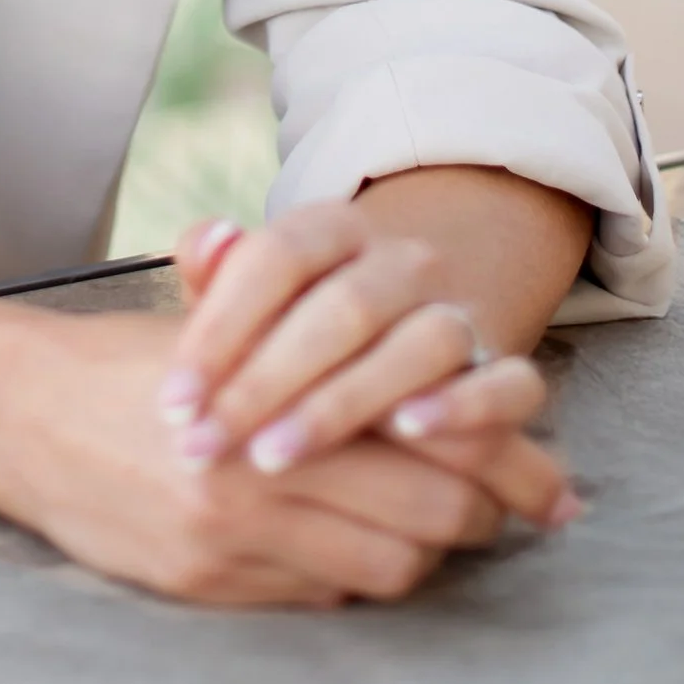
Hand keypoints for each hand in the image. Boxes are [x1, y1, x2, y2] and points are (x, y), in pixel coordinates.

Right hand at [0, 308, 563, 607]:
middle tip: (496, 493)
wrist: (18, 411)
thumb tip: (416, 341)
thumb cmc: (127, 358)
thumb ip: (310, 322)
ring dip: (420, 548)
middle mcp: (262, 474)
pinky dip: (354, 573)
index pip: (426, 438)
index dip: (486, 450)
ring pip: (387, 566)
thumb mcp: (216, 314)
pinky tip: (354, 542)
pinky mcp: (206, 585)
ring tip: (428, 518)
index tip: (518, 450)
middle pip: (427, 513)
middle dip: (474, 506)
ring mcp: (235, 540)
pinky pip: (322, 595)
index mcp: (277, 391)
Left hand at [156, 204, 577, 519]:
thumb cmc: (302, 321)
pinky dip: (468, 407)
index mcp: (335, 226)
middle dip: (266, 384)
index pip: (277, 257)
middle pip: (341, 308)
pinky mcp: (503, 366)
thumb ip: (218, 273)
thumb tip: (204, 241)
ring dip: (344, 404)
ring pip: (418, 344)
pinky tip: (410, 434)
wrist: (410, 320)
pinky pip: (509, 383)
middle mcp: (402, 260)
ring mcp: (458, 309)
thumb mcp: (256, 293)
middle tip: (205, 446)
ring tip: (275, 457)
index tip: (174, 400)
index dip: (221, 327)